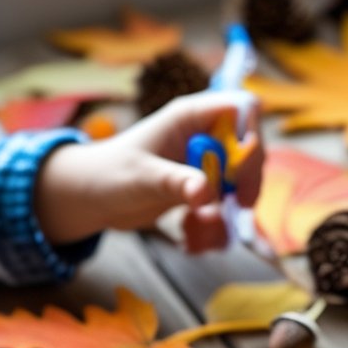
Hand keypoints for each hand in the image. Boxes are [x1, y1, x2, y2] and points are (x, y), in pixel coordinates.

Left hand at [34, 91, 262, 249]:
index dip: (252, 135)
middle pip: (250, 152)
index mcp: (190, 117)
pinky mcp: (202, 191)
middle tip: (238, 207)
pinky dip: (213, 232)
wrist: (94, 197)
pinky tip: (190, 239)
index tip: (242, 172)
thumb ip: (176, 182)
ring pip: (240, 188)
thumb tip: (206, 194)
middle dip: (246, 184)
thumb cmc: (110, 173)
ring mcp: (205, 166)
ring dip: (226, 217)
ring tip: (197, 231)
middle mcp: (203, 138)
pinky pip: (225, 213)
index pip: (242, 109)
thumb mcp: (142, 176)